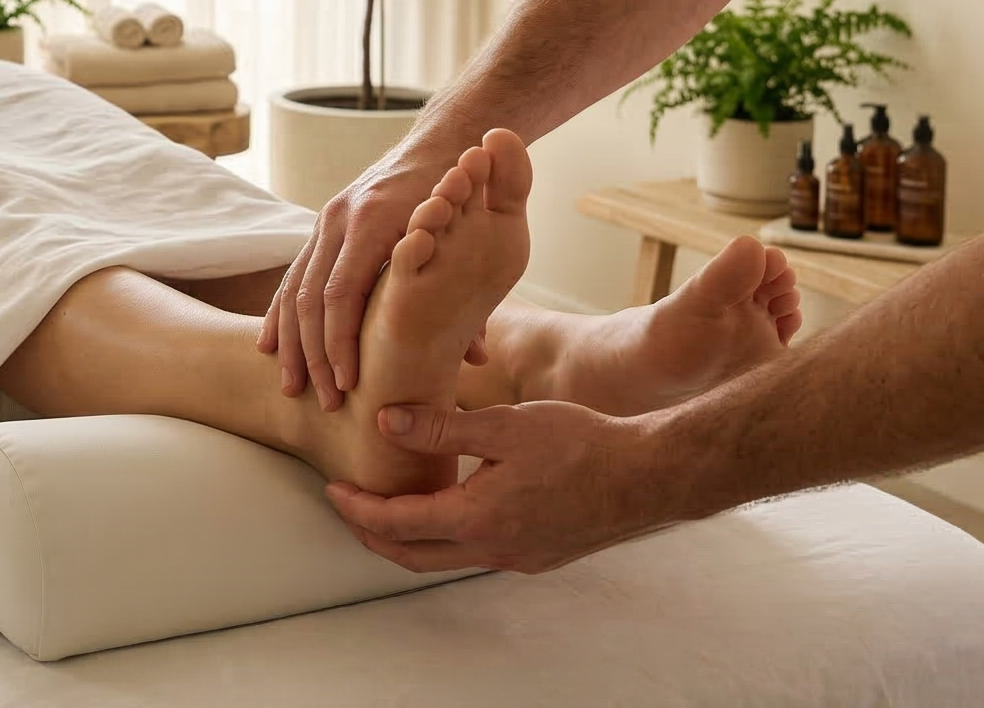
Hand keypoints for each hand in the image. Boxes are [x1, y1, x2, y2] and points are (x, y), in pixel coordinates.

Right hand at [260, 145, 457, 409]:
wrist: (440, 144)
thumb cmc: (461, 198)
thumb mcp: (471, 242)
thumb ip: (471, 298)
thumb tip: (477, 359)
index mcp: (376, 223)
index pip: (343, 294)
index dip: (340, 342)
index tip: (346, 383)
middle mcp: (342, 219)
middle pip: (312, 297)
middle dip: (312, 354)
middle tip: (321, 400)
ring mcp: (327, 220)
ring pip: (294, 287)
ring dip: (290, 341)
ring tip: (291, 387)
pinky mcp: (322, 226)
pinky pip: (292, 275)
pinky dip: (280, 313)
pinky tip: (270, 346)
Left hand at [323, 401, 682, 573]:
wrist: (649, 475)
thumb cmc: (581, 444)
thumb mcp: (504, 426)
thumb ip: (441, 428)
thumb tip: (385, 423)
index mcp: (477, 519)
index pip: (397, 524)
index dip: (358, 508)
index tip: (334, 488)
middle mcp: (493, 550)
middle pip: (412, 556)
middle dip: (373, 534)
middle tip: (348, 507)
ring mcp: (518, 558)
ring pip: (444, 559)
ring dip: (410, 539)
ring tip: (389, 507)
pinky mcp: (538, 555)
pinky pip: (476, 554)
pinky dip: (447, 537)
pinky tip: (448, 509)